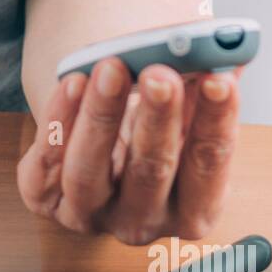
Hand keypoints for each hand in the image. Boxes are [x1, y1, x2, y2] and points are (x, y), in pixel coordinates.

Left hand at [17, 58, 238, 243]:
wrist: (103, 135)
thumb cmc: (154, 118)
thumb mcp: (186, 102)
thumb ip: (206, 80)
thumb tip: (225, 50)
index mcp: (194, 208)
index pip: (209, 168)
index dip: (216, 123)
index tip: (219, 80)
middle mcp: (143, 221)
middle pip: (150, 172)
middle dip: (157, 119)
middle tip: (160, 72)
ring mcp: (90, 214)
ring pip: (89, 172)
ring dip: (100, 115)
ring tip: (110, 67)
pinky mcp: (46, 199)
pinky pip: (47, 163)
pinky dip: (59, 118)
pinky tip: (73, 81)